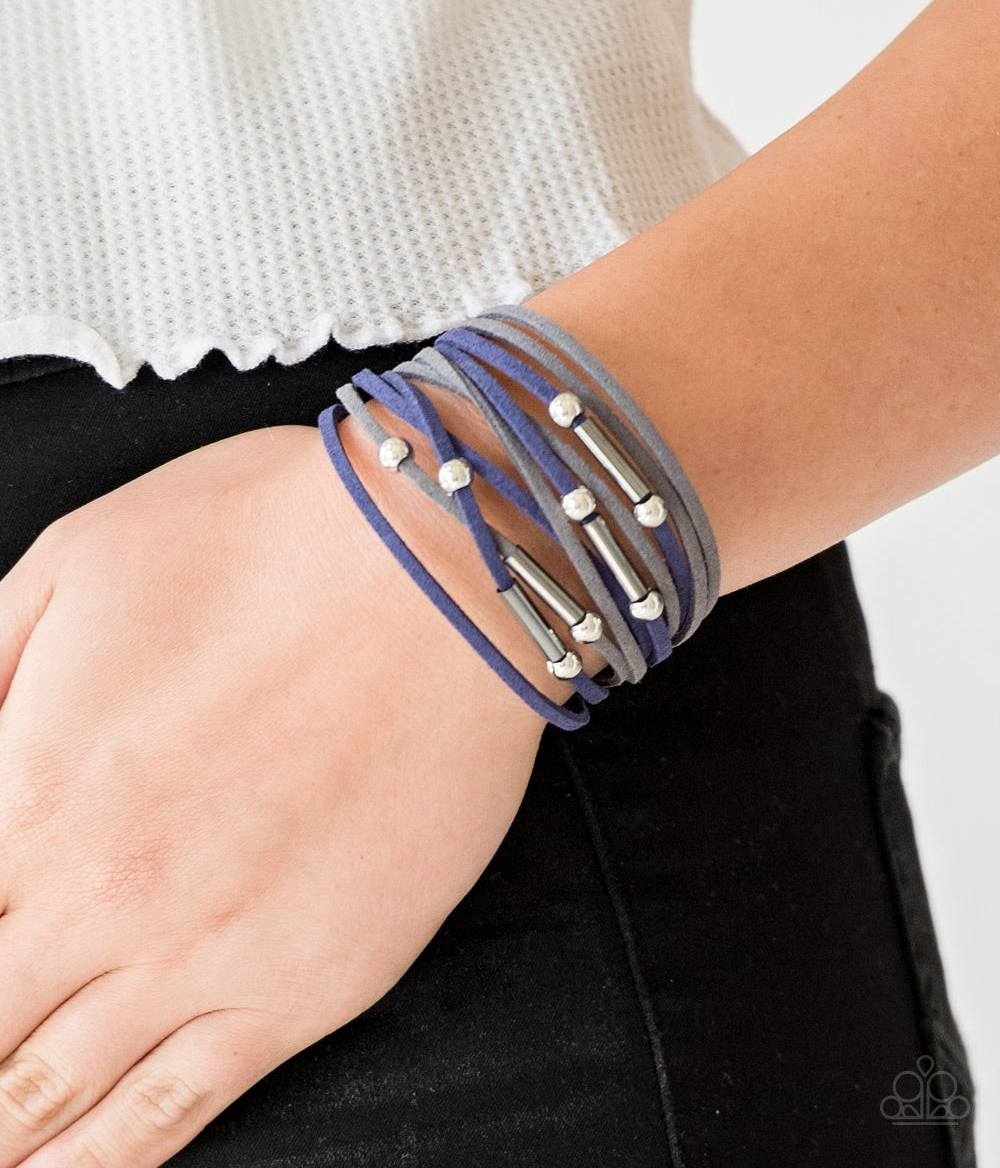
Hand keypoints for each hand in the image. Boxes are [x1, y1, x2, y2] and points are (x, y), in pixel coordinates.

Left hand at [0, 415, 549, 1165]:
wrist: (444, 563)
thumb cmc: (265, 538)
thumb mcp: (68, 562)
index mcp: (27, 788)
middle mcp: (97, 897)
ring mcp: (205, 955)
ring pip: (52, 1099)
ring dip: (2, 1136)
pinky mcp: (305, 985)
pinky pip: (174, 1111)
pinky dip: (101, 1163)